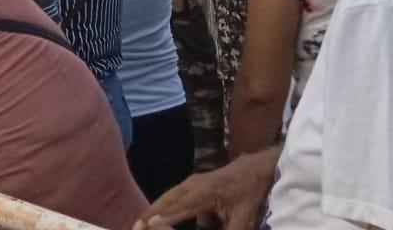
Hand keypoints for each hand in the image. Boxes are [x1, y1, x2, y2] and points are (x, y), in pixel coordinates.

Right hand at [134, 149, 276, 229]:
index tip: (146, 224)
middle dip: (150, 212)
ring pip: (169, 197)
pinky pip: (176, 197)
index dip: (163, 218)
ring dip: (155, 208)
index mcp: (204, 193)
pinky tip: (160, 216)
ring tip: (141, 221)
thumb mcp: (245, 219)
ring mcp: (193, 183)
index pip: (180, 209)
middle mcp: (193, 185)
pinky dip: (166, 206)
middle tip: (135, 225)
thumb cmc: (251, 194)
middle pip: (167, 200)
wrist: (257, 168)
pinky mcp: (195, 184)